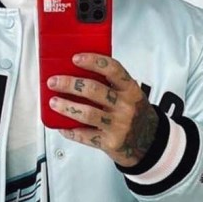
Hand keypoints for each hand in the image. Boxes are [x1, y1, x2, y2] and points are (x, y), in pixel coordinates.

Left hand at [47, 53, 158, 167]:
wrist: (149, 142)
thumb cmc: (135, 113)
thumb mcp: (130, 95)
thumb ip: (111, 85)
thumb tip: (76, 73)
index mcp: (130, 90)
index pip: (113, 70)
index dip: (93, 61)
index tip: (75, 58)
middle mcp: (126, 107)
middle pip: (94, 90)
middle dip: (70, 84)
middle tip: (54, 82)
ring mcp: (118, 126)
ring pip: (87, 113)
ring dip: (66, 107)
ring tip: (53, 102)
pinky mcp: (110, 143)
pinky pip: (85, 135)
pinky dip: (70, 130)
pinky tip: (61, 126)